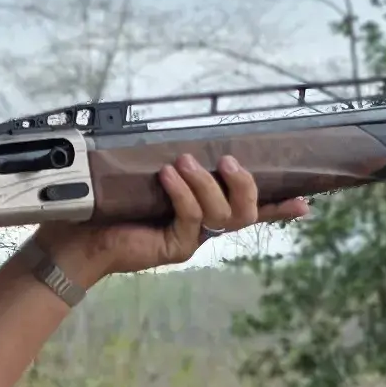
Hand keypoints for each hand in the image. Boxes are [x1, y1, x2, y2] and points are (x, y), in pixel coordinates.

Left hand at [58, 151, 281, 284]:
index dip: (278, 206)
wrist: (80, 234)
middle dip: (244, 183)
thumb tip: (185, 138)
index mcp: (205, 210)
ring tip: (182, 163)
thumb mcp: (151, 176)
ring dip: (205, 183)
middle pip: (246, 211)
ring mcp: (192, 240)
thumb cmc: (113, 202)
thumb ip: (176, 165)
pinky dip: (183, 194)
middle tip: (226, 160)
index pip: (250, 208)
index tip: (305, 202)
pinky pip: (192, 218)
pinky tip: (168, 177)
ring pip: (221, 214)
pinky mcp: (175, 248)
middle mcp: (204, 227)